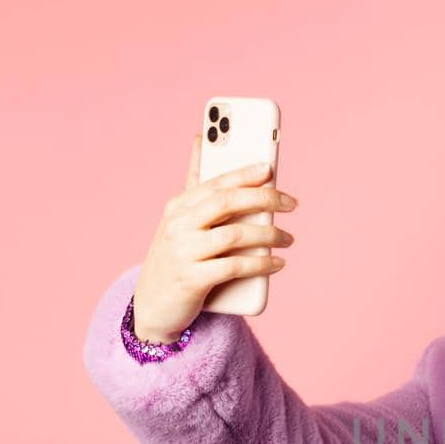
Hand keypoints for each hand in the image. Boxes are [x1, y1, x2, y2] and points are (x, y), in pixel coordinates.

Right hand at [130, 134, 299, 342]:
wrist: (153, 307)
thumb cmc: (176, 257)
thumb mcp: (180, 219)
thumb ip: (195, 182)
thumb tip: (200, 136)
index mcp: (178, 206)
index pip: (216, 182)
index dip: (244, 173)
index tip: (270, 169)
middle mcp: (178, 225)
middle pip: (227, 202)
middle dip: (264, 199)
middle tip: (291, 203)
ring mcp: (183, 252)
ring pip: (234, 235)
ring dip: (268, 235)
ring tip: (288, 239)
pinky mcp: (191, 280)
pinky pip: (233, 267)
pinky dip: (260, 263)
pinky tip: (277, 263)